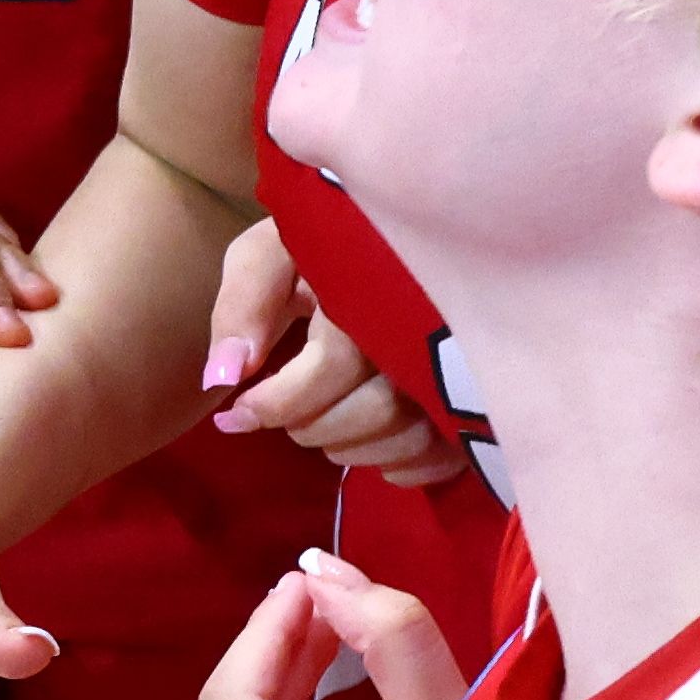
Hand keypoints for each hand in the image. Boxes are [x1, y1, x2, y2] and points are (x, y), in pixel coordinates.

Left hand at [199, 212, 463, 483]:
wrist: (389, 235)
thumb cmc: (321, 246)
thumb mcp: (271, 254)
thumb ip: (243, 305)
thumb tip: (224, 377)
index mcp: (377, 281)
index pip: (335, 364)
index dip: (278, 402)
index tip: (235, 415)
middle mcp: (430, 323)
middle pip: (380, 409)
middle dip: (313, 427)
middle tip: (286, 414)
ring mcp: (462, 362)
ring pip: (411, 436)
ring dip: (351, 449)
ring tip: (322, 424)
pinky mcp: (475, 396)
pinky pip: (442, 455)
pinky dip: (397, 464)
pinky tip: (368, 442)